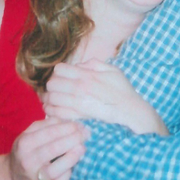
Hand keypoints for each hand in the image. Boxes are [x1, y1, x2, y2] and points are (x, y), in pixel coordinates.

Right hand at [7, 117, 88, 179]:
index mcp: (25, 143)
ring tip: (82, 147)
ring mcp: (36, 176)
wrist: (14, 174)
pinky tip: (73, 165)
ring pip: (56, 168)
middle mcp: (28, 161)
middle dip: (73, 139)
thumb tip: (67, 120)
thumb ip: (46, 124)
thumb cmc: (26, 150)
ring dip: (72, 156)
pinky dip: (68, 173)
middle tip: (85, 133)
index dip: (67, 127)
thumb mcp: (29, 133)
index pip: (50, 132)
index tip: (78, 124)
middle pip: (54, 148)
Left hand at [43, 61, 167, 134]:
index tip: (63, 76)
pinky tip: (55, 109)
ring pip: (51, 99)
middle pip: (52, 84)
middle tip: (57, 88)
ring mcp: (78, 103)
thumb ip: (94, 63)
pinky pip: (57, 113)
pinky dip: (52, 111)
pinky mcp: (78, 116)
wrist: (129, 109)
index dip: (59, 72)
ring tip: (53, 99)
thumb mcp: (111, 69)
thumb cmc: (122, 89)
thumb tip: (79, 65)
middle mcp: (79, 88)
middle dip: (53, 85)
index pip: (59, 69)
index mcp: (86, 75)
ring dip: (50, 98)